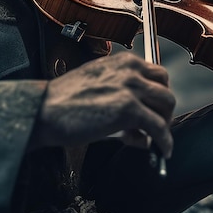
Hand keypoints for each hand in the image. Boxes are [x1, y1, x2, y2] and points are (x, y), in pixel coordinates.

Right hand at [28, 52, 175, 157]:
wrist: (46, 109)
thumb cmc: (65, 99)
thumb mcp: (99, 80)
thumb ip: (121, 88)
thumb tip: (140, 112)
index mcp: (123, 61)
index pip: (157, 74)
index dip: (157, 95)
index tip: (152, 110)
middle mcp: (130, 70)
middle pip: (166, 89)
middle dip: (163, 110)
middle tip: (153, 126)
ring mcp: (131, 88)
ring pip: (166, 107)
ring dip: (162, 125)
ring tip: (147, 138)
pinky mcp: (129, 110)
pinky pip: (159, 128)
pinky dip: (164, 142)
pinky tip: (161, 150)